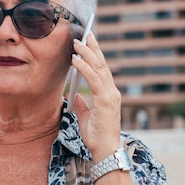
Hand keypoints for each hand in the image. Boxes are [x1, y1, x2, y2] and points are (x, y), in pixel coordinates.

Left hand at [69, 32, 121, 160]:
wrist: (104, 150)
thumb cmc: (96, 136)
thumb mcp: (85, 117)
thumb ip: (81, 104)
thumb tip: (73, 95)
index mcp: (108, 94)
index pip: (102, 70)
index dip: (95, 55)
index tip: (88, 42)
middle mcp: (112, 92)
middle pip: (102, 64)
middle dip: (93, 48)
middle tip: (86, 33)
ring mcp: (110, 95)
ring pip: (99, 68)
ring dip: (87, 53)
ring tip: (77, 42)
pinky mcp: (105, 100)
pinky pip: (93, 79)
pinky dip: (84, 67)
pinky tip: (75, 59)